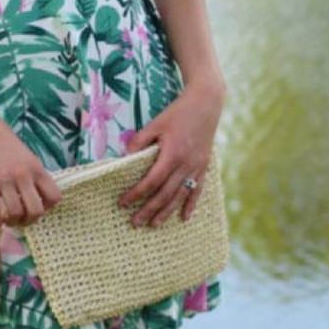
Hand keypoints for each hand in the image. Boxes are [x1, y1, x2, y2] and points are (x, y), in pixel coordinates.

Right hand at [0, 107, 62, 228]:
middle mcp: (24, 175)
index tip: (35, 207)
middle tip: (19, 219)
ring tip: (5, 219)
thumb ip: (30, 174)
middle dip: (28, 221)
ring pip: (16, 213)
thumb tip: (30, 198)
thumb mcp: (24, 155)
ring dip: (10, 222)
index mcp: (36, 168)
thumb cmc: (0, 139)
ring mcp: (5, 178)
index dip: (47, 208)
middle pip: (37, 210)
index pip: (55, 197)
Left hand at [117, 75, 225, 226]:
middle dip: (149, 210)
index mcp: (171, 154)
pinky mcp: (204, 166)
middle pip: (165, 194)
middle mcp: (186, 164)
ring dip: (167, 212)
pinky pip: (197, 190)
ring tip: (154, 224)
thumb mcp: (155, 124)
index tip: (122, 203)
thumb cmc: (177, 113)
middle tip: (135, 222)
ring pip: (180, 195)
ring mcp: (197, 167)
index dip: (135, 194)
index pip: (151, 181)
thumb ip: (139, 142)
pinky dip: (191, 204)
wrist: (206, 104)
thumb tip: (123, 158)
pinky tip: (184, 217)